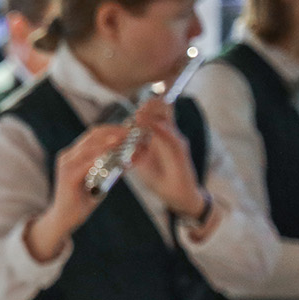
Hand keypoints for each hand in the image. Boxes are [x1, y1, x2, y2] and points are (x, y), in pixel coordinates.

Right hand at [25, 122, 129, 261]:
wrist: (64, 220)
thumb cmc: (81, 201)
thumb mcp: (97, 180)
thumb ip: (106, 168)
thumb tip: (126, 159)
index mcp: (73, 155)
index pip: (94, 134)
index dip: (113, 129)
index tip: (131, 130)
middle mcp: (67, 156)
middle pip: (93, 135)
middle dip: (115, 131)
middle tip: (134, 132)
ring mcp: (66, 165)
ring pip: (91, 145)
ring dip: (112, 141)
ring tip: (129, 140)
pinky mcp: (68, 176)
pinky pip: (89, 162)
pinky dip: (105, 158)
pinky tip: (120, 159)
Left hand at [127, 99, 207, 219]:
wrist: (178, 196)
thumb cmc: (160, 178)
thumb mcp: (142, 162)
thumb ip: (132, 150)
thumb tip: (116, 143)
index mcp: (160, 138)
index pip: (155, 117)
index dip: (147, 108)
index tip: (137, 103)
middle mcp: (170, 137)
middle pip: (164, 115)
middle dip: (153, 107)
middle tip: (141, 103)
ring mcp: (177, 143)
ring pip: (167, 124)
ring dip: (154, 116)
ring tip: (141, 111)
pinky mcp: (181, 152)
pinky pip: (172, 139)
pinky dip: (162, 131)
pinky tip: (155, 127)